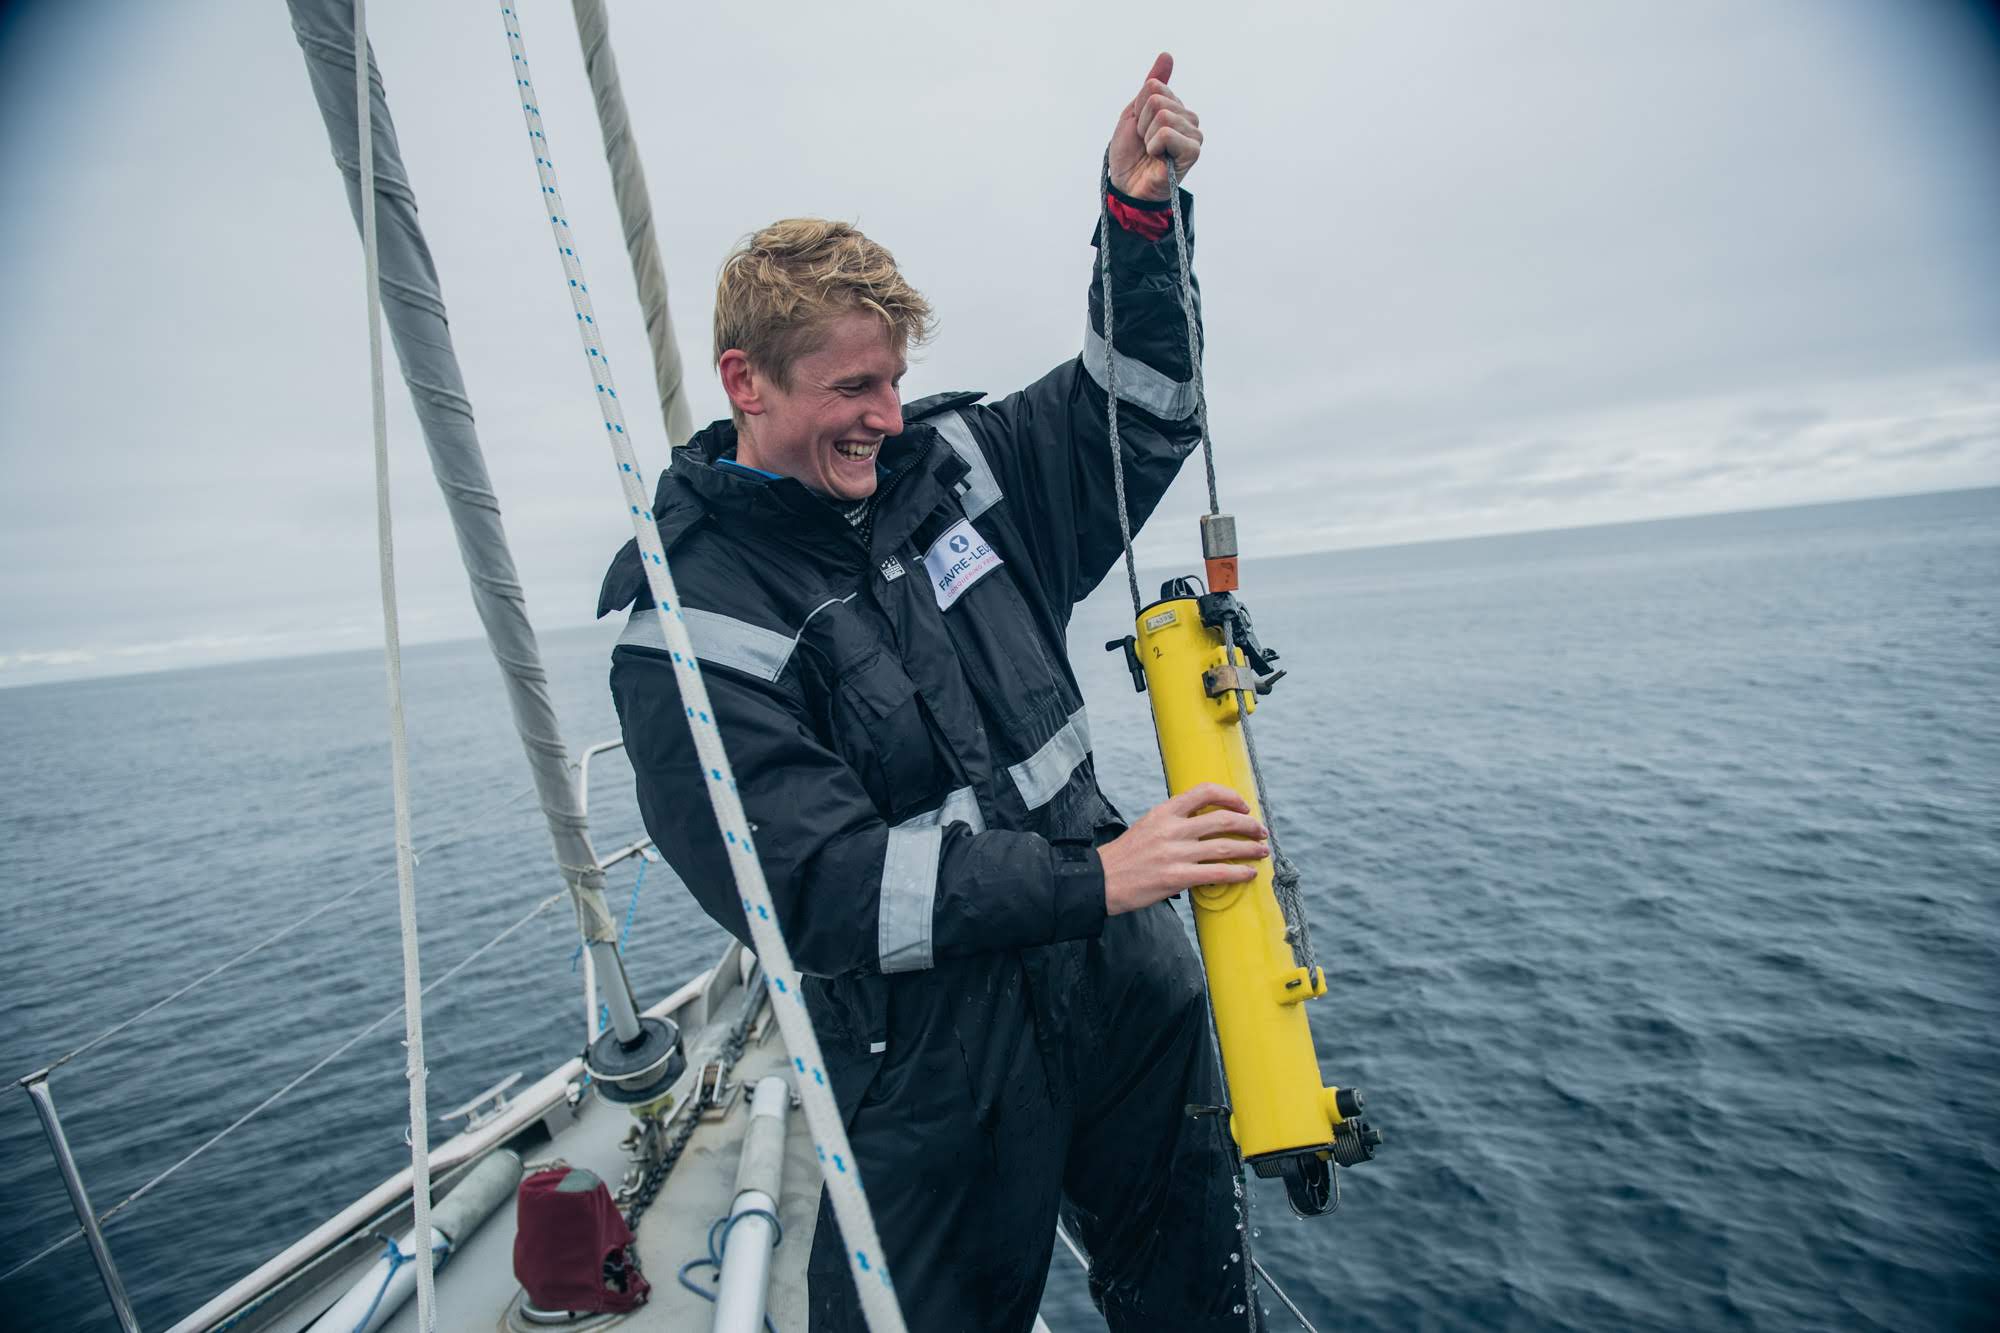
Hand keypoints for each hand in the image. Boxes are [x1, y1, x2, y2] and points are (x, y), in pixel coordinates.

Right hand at [1099, 782, 1267, 915]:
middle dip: (1249, 825)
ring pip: (1224, 846)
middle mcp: (1171, 829)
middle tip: (1261, 832)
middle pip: (1222, 819)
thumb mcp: (1147, 827)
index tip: (1244, 806)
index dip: (1230, 797)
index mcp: (1164, 812)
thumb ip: (1174, 822)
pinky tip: (1248, 874)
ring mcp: (1174, 853)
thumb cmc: (1125, 857)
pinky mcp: (1176, 877)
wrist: (1100, 881)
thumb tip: (1204, 824)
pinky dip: (1238, 872)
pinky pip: (1216, 873)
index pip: (1204, 792)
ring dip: (1249, 849)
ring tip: (1262, 852)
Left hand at [1106, 52, 1203, 201]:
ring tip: (1151, 151)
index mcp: (1175, 107)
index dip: (1138, 109)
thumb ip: (1152, 83)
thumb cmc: (1129, 153)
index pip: (1153, 87)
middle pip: (1158, 99)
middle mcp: (1188, 118)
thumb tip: (1167, 55)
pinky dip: (1154, 145)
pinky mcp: (1193, 151)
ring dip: (1147, 136)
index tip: (1139, 128)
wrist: (1126, 185)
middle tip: (1145, 143)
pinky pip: (1168, 132)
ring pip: (1163, 114)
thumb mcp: (1134, 112)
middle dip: (1142, 123)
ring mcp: (1193, 135)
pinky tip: (1158, 157)